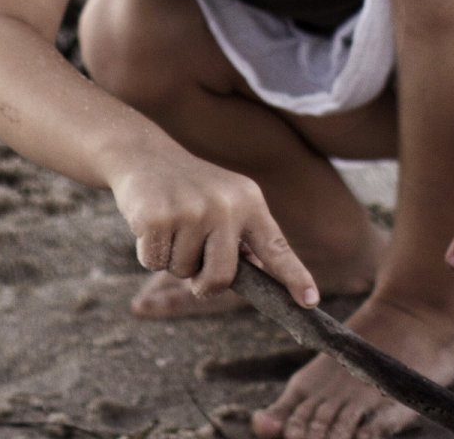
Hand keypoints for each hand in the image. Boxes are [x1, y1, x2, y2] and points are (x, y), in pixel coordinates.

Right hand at [106, 144, 319, 307]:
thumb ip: (243, 237)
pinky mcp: (156, 217)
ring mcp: (190, 211)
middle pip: (222, 277)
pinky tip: (150, 222)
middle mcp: (225, 205)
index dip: (294, 276)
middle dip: (204, 284)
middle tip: (193, 268)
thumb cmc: (189, 187)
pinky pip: (154, 262)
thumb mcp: (225, 201)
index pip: (276, 247)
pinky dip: (148, 252)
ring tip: (171, 224)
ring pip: (183, 271)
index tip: (310, 300)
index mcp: (249, 202)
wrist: (143, 154)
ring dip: (172, 258)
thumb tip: (259, 276)